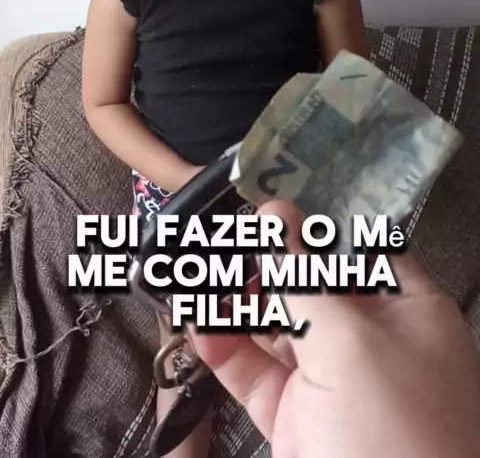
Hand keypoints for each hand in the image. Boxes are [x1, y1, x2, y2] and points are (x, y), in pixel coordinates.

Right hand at [191, 200, 479, 457]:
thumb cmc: (397, 441)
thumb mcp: (349, 344)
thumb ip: (306, 275)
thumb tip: (275, 212)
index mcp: (408, 309)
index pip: (354, 244)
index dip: (309, 220)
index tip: (262, 197)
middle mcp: (374, 341)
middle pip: (310, 282)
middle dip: (262, 261)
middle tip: (217, 238)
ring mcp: (335, 382)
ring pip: (278, 326)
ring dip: (236, 304)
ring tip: (198, 278)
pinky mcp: (300, 420)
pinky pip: (256, 373)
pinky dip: (225, 351)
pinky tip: (201, 329)